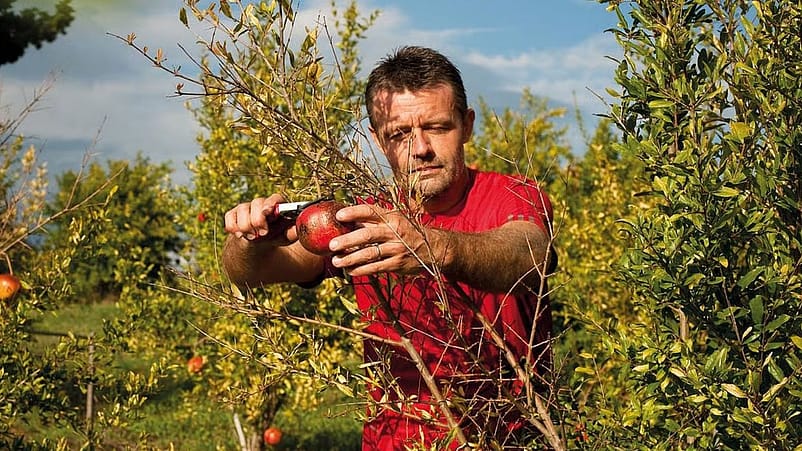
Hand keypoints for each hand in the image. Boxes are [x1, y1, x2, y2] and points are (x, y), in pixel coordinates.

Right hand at [223, 194, 297, 244]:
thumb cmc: (276, 236)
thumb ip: (293, 232)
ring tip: (253, 237)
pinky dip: (234, 228)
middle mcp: (261, 203)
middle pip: (256, 204)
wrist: (259, 243)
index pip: (274, 198)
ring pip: (242, 211)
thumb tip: (299, 228)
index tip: (268, 212)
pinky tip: (241, 235)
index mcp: (277, 205)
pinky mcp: (234, 214)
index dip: (270, 204)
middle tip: (263, 234)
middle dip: (258, 220)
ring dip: (246, 227)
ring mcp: (246, 207)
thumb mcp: (287, 236)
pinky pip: (230, 218)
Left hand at [328, 204, 442, 275]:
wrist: (433, 248)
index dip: (353, 212)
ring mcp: (396, 248)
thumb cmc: (407, 232)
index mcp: (392, 217)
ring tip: (336, 261)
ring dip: (350, 258)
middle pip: (367, 235)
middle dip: (347, 240)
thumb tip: (348, 220)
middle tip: (332, 245)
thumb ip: (374, 220)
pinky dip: (361, 270)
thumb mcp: (395, 220)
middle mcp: (394, 231)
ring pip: (369, 254)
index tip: (338, 215)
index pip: (370, 211)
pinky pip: (376, 267)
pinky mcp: (397, 263)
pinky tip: (351, 271)